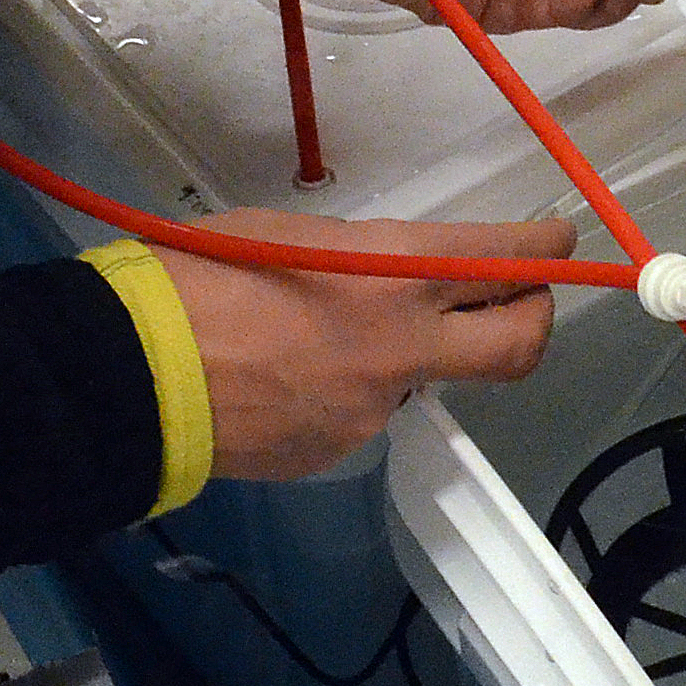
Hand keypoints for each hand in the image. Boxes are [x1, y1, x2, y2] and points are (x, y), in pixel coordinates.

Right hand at [157, 211, 576, 477]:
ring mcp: (373, 409)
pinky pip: (362, 415)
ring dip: (411, 356)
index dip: (543, 249)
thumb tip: (389, 279)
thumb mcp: (289, 234)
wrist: (128, 374)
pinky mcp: (338, 451)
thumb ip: (363, 258)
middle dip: (536, 318)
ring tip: (330, 334)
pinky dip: (345, 392)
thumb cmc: (193, 276)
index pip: (504, 260)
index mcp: (392, 275)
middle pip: (519, 344)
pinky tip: (288, 376)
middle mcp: (402, 347)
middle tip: (521, 298)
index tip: (556, 240)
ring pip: (427, 380)